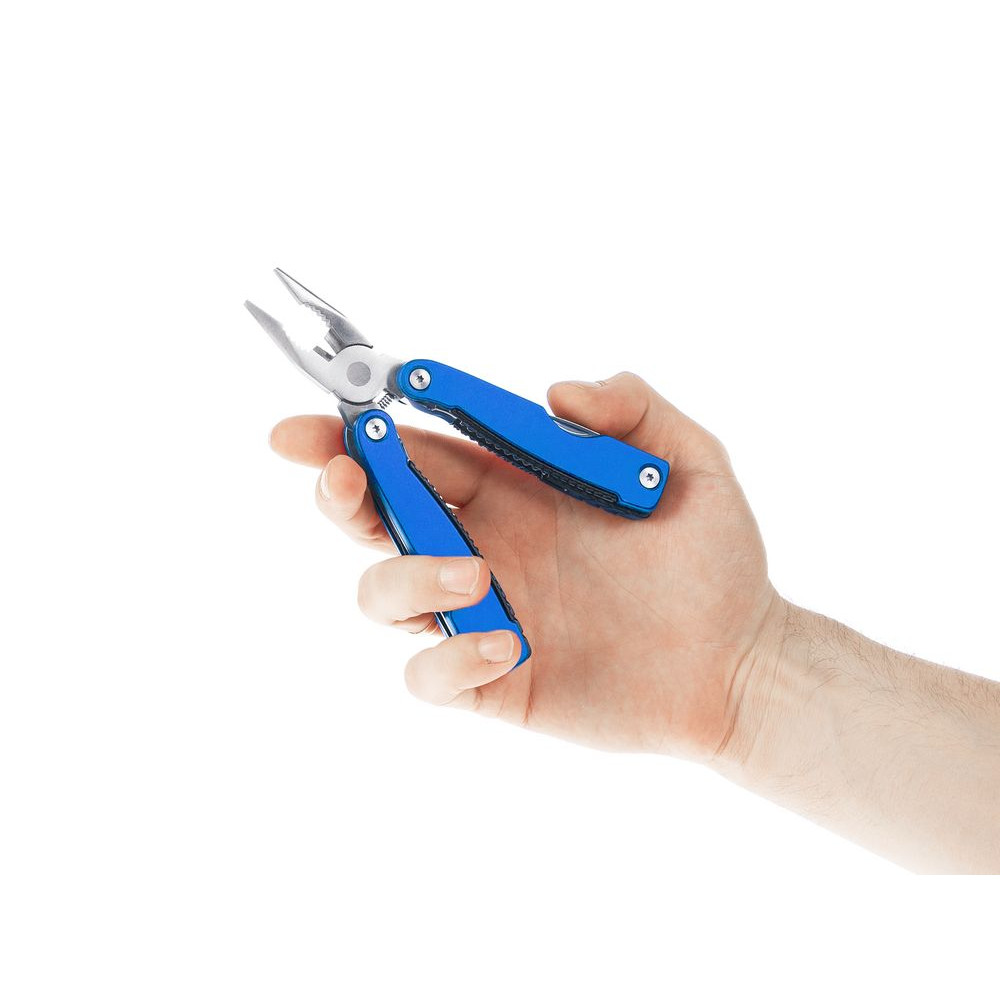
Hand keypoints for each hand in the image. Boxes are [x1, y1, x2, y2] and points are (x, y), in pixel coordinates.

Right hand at [269, 373, 784, 760]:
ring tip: (474, 574)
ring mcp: (481, 614)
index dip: (366, 426)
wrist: (741, 664)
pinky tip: (513, 646)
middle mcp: (483, 544)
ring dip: (406, 575)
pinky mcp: (492, 680)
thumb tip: (557, 392)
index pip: (418, 448)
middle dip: (339, 486)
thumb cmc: (714, 561)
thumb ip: (633, 407)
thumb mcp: (692, 463)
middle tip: (339, 473)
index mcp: (512, 488)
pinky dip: (449, 657)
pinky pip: (428, 675)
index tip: (340, 403)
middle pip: (374, 513)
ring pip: (381, 593)